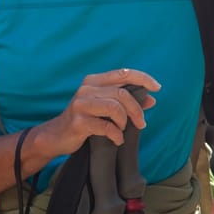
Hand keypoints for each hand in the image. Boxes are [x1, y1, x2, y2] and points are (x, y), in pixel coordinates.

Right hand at [36, 68, 160, 156]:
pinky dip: (116, 135)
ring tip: (122, 131)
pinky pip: (106, 126)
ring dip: (124, 122)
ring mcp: (80, 105)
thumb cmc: (84, 120)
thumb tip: (151, 100)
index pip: (123, 73)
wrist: (56, 135)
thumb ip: (125, 101)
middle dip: (136, 109)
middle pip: (122, 94)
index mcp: (93, 81)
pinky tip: (116, 140)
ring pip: (115, 108)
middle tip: (141, 123)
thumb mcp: (104, 107)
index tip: (157, 87)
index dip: (143, 78)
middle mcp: (86, 89)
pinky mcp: (78, 122)